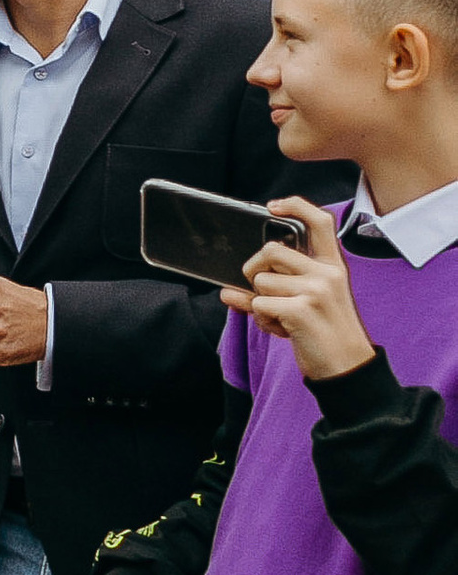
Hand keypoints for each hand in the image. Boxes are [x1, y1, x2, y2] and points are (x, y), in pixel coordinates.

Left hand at [227, 198, 373, 383]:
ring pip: (260, 281)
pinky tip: (282, 330)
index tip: (273, 206)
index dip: (296, 206)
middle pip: (270, 251)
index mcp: (333, 266)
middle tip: (264, 294)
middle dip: (255, 271)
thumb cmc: (326, 335)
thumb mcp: (310, 304)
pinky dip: (262, 320)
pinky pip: (259, 305)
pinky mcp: (301, 309)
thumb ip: (273, 290)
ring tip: (282, 320)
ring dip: (260, 304)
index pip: (320, 222)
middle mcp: (327, 273)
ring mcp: (315, 289)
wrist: (348, 368)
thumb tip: (227, 291)